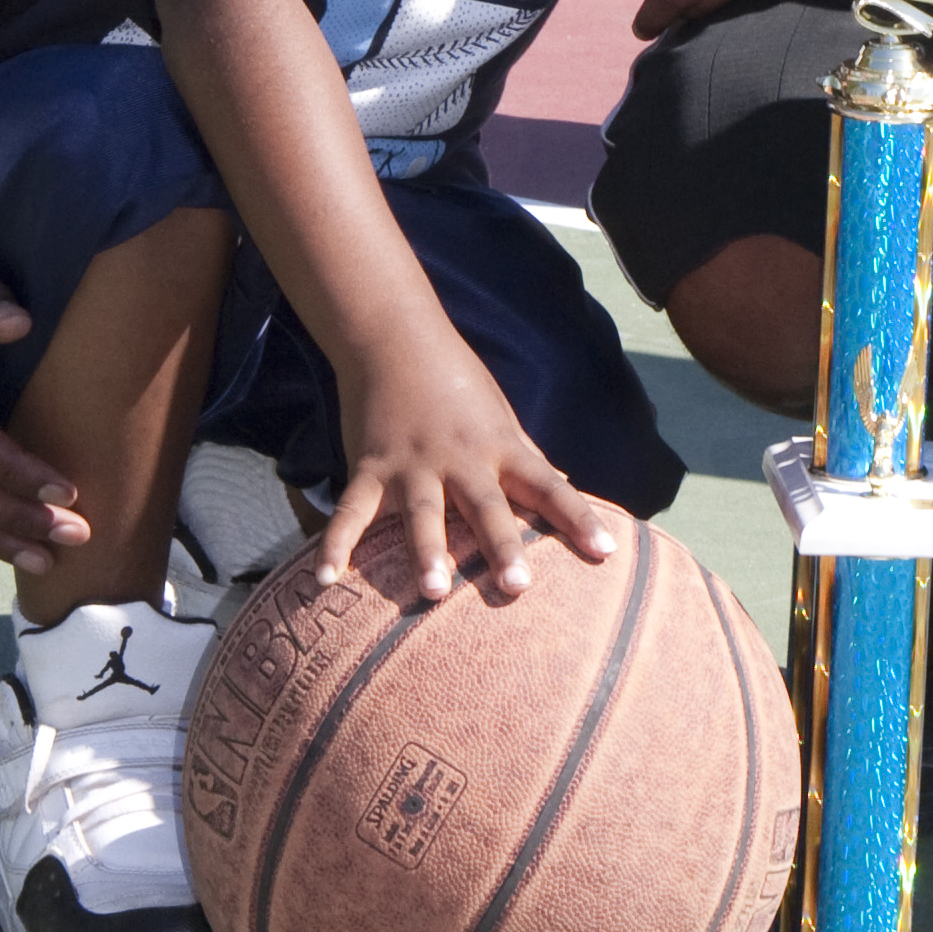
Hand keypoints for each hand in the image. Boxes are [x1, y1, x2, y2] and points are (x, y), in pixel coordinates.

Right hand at [319, 327, 616, 601]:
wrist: (396, 340)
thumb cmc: (458, 384)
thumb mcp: (501, 419)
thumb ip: (528, 458)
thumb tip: (566, 483)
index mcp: (500, 447)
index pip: (549, 485)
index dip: (578, 517)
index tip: (606, 551)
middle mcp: (461, 458)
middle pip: (487, 506)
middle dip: (503, 545)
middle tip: (518, 587)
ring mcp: (413, 464)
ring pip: (423, 512)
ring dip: (427, 551)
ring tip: (433, 591)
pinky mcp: (370, 466)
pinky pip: (352, 510)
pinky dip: (337, 544)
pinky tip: (326, 580)